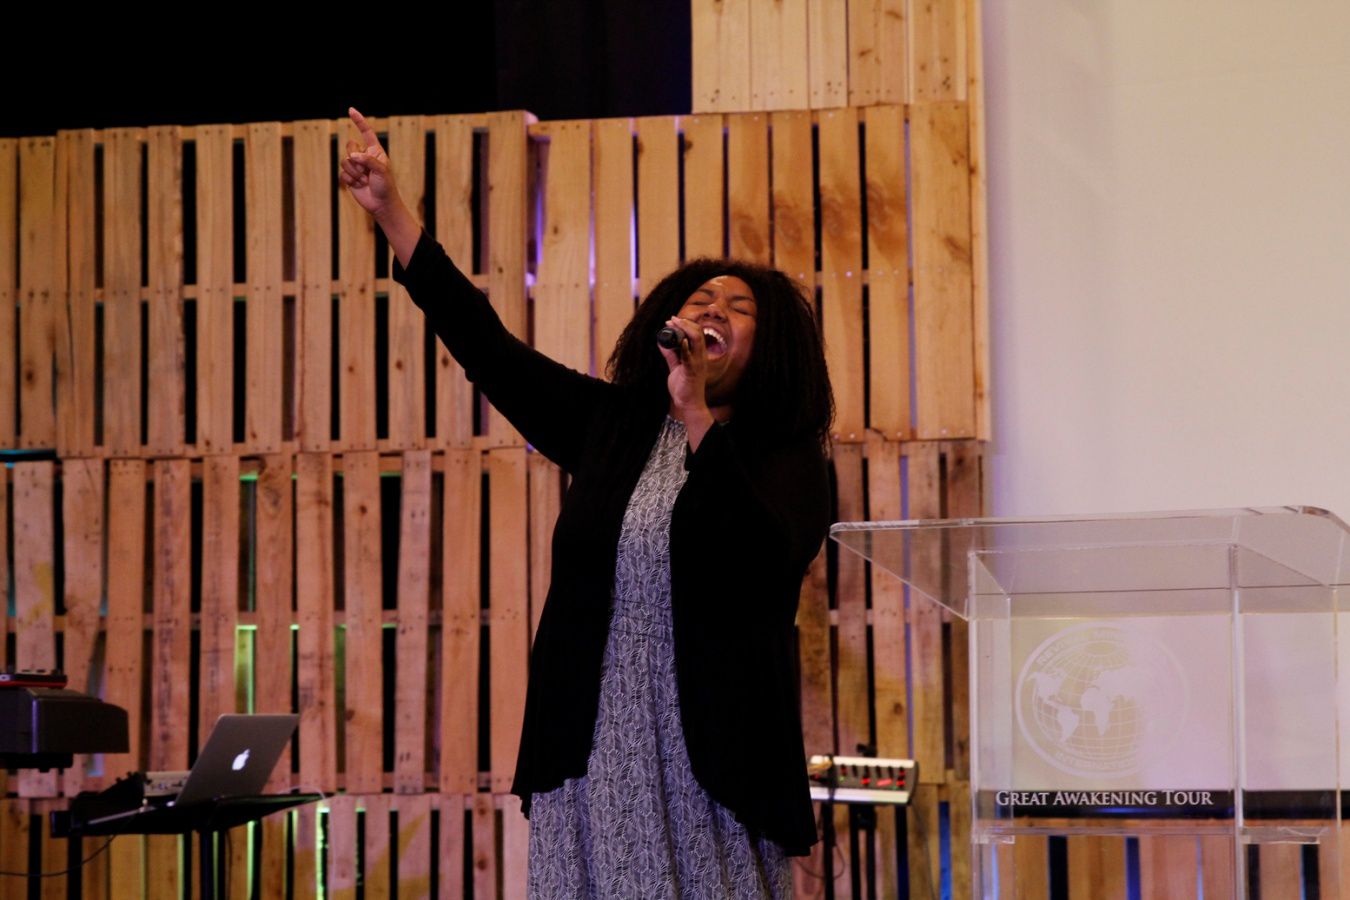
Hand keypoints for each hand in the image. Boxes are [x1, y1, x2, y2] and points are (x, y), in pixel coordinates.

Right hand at [339, 107, 400, 217]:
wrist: (381, 204)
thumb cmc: (386, 186)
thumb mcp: (381, 170)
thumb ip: (368, 160)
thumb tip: (353, 155)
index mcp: (374, 151)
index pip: (366, 132)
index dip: (359, 121)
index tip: (351, 110)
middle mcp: (364, 156)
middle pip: (350, 146)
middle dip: (355, 158)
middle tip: (365, 171)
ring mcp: (356, 166)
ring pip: (345, 160)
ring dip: (354, 172)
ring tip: (364, 181)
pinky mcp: (350, 177)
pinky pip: (342, 173)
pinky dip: (350, 180)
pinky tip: (358, 186)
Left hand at [659, 317, 716, 448]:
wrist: (688, 404)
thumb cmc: (684, 387)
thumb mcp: (675, 367)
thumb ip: (670, 355)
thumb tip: (662, 342)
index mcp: (698, 355)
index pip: (696, 334)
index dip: (686, 324)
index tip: (672, 319)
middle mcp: (700, 357)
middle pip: (698, 333)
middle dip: (685, 323)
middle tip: (672, 319)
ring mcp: (697, 364)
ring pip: (697, 341)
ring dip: (685, 330)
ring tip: (675, 323)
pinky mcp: (692, 372)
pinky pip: (690, 358)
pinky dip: (686, 348)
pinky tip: (681, 341)